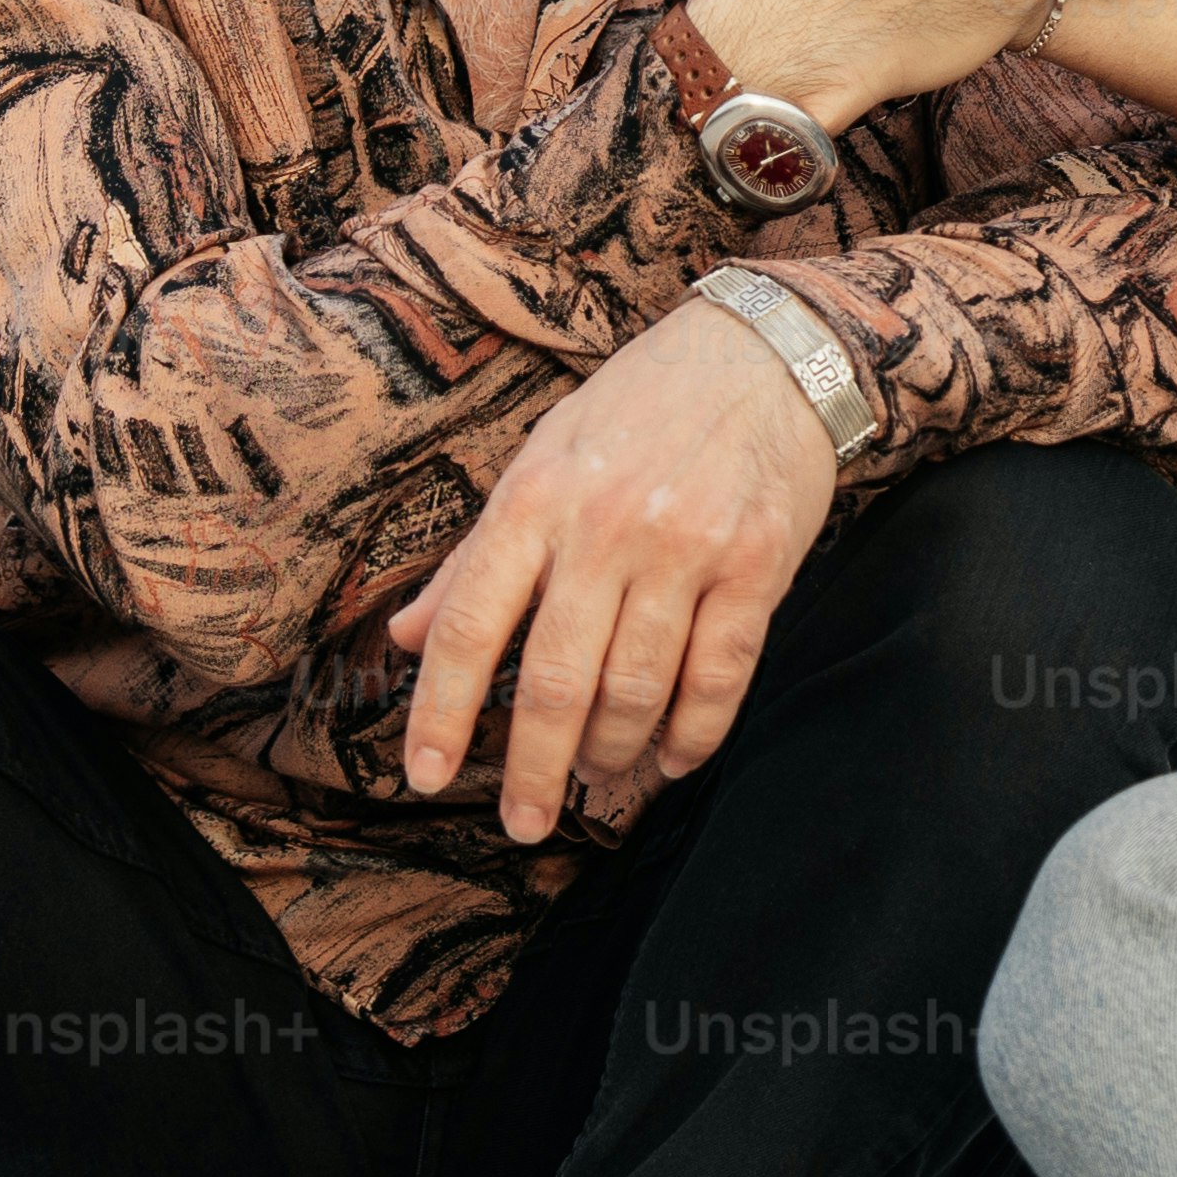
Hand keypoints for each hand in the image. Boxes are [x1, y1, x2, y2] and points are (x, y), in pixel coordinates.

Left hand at [383, 302, 841, 842]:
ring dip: (613, 754)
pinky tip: (672, 760)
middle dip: (535, 770)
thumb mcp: (540, 460)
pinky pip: (719, 679)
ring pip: (637, 690)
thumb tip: (408, 638)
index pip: (472, 624)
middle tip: (525, 823)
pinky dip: (693, 736)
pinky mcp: (757, 566)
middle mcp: (606, 525)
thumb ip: (476, 555)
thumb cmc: (640, 409)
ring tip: (601, 776)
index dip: (442, 712)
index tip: (425, 778)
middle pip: (558, 680)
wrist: (769, 354)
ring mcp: (686, 547)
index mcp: (535, 498)